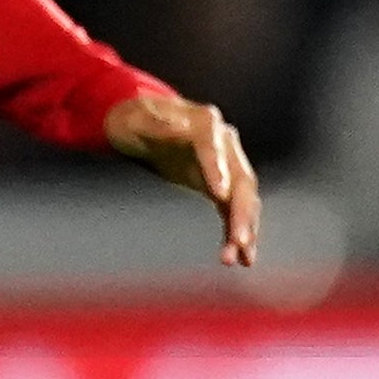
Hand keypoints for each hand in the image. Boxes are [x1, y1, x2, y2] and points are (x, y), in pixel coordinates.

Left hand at [104, 90, 262, 268]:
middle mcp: (224, 142)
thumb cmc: (134, 120)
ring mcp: (227, 164)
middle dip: (242, 212)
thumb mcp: (136, 120)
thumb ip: (156, 125)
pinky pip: (234, 211)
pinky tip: (242, 258)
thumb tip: (179, 129)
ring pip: (243, 200)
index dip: (217, 170)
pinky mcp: (222, 185)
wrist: (143, 124)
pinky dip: (238, 233)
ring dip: (244, 229)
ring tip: (241, 259)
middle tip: (240, 241)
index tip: (219, 194)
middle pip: (240, 179)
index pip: (213, 146)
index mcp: (204, 122)